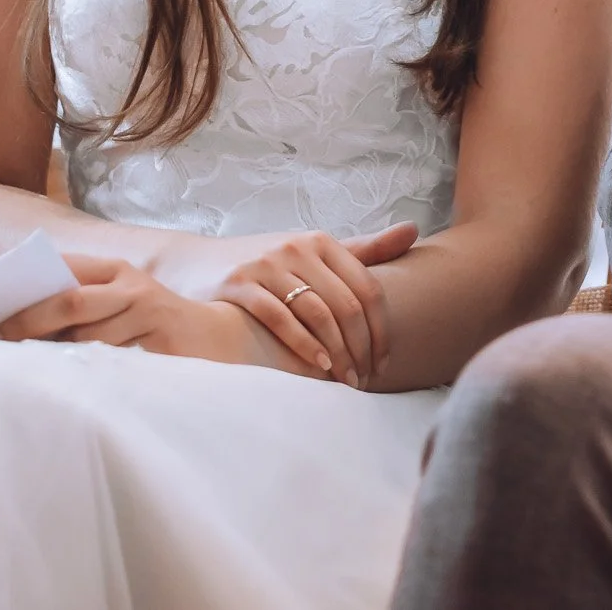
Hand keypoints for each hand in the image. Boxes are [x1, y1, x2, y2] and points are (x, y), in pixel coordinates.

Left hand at [0, 256, 268, 366]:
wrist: (218, 339)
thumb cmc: (151, 326)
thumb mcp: (119, 306)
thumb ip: (81, 308)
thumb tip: (14, 330)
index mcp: (114, 270)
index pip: (60, 273)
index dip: (22, 296)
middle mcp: (130, 286)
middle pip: (68, 302)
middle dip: (27, 325)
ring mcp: (149, 312)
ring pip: (88, 336)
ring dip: (52, 356)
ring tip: (19, 373)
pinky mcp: (163, 341)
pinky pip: (116, 361)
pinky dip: (87, 374)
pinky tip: (66, 389)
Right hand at [201, 225, 416, 384]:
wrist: (198, 264)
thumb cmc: (269, 265)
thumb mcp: (314, 253)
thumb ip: (363, 249)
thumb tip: (414, 230)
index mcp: (322, 242)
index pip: (368, 290)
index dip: (382, 330)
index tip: (384, 362)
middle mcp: (298, 248)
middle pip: (347, 305)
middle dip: (362, 348)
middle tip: (366, 380)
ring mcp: (268, 264)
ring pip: (318, 312)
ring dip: (338, 353)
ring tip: (345, 381)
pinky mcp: (240, 283)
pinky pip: (280, 317)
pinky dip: (304, 345)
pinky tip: (319, 367)